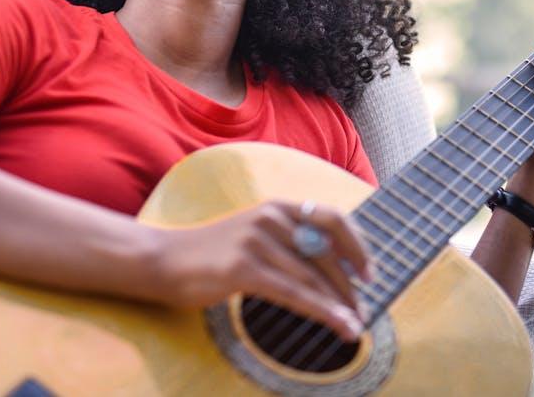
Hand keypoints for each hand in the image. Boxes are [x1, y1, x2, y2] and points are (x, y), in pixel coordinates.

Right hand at [149, 199, 372, 341]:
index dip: (357, 245)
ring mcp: (256, 241)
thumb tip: (330, 267)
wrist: (164, 259)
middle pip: (326, 252)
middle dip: (349, 285)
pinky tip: (339, 324)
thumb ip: (288, 242)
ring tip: (355, 326)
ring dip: (340, 304)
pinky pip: (294, 293)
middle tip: (362, 309)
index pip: (333, 216)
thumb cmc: (211, 253)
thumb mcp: (254, 234)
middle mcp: (270, 217)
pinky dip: (322, 311)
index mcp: (276, 207)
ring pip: (312, 277)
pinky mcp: (243, 268)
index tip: (370, 272)